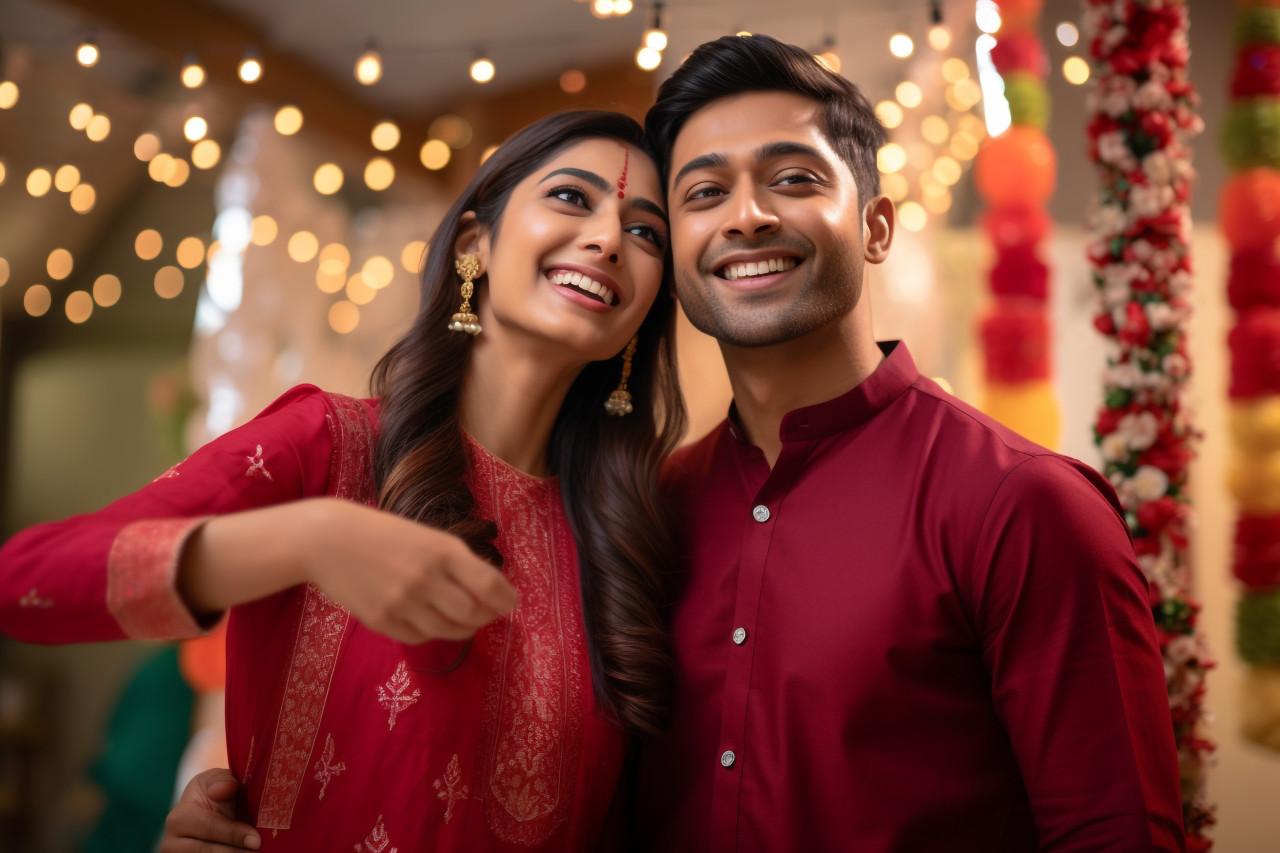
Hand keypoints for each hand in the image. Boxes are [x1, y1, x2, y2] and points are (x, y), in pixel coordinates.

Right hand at [160, 768, 260, 851]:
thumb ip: (222, 781)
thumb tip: (224, 789)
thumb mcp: (218, 781)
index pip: (207, 827)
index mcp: (178, 817)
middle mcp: (170, 842)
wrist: (209, 814)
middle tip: (257, 851)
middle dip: (233, 852)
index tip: (255, 840)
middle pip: (203, 851)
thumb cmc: (216, 796)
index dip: (232, 834)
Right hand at [301, 499, 518, 644]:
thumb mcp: (427, 537)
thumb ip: (457, 562)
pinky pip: (418, 637)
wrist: (328, 540)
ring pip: (447, 630)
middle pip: (471, 613)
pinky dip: (430, 632)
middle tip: (486, 613)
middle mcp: (425, 578)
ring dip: (461, 628)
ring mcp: (401, 602)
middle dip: (484, 616)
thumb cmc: (385, 534)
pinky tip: (428, 620)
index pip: (488, 584)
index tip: (512, 604)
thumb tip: (491, 591)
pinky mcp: (381, 621)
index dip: (506, 598)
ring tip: (463, 620)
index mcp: (441, 551)